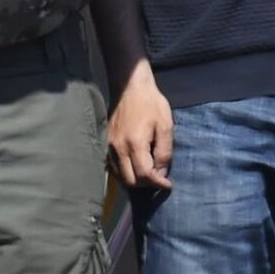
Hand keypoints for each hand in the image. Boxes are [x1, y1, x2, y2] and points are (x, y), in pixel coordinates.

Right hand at [109, 62, 172, 189]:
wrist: (129, 88)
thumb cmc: (151, 104)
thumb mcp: (165, 126)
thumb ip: (164, 152)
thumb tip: (161, 173)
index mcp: (135, 143)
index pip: (144, 174)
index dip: (157, 183)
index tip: (168, 184)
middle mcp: (119, 148)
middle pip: (130, 180)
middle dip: (146, 185)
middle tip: (159, 179)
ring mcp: (110, 146)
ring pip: (120, 176)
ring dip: (135, 180)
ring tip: (149, 174)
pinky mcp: (106, 143)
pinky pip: (114, 167)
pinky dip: (126, 172)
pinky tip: (136, 166)